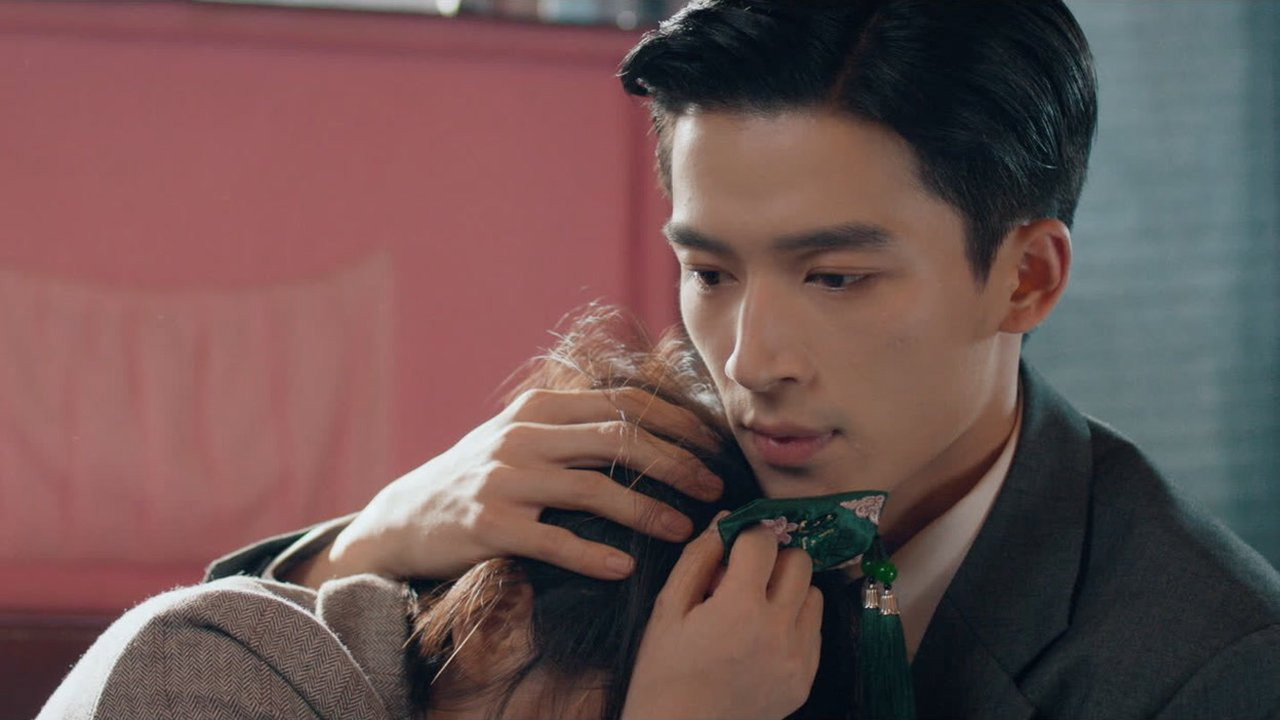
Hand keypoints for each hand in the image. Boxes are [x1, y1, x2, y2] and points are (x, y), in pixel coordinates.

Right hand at [290, 387, 724, 586]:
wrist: (404, 517)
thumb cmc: (478, 477)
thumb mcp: (522, 435)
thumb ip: (575, 425)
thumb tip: (653, 424)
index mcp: (541, 407)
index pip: (625, 402)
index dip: (678, 423)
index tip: (715, 448)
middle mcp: (524, 435)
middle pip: (620, 437)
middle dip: (678, 462)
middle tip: (714, 488)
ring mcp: (504, 478)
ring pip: (592, 488)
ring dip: (647, 510)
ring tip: (685, 530)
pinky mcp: (488, 524)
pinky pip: (551, 541)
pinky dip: (591, 555)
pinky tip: (624, 568)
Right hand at [622, 516, 823, 719]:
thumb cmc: (664, 674)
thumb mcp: (668, 610)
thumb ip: (698, 559)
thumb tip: (724, 520)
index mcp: (740, 609)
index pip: (764, 541)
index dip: (746, 535)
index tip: (733, 546)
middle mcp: (778, 630)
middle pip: (799, 561)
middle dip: (773, 558)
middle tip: (745, 575)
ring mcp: (797, 657)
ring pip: (813, 594)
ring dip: (788, 590)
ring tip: (755, 608)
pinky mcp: (805, 679)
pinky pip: (814, 630)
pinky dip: (794, 622)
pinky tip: (762, 636)